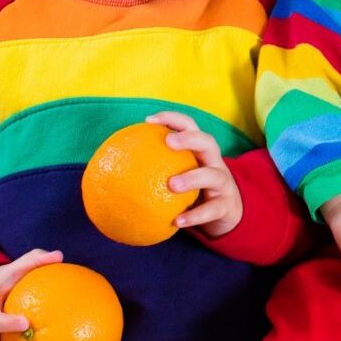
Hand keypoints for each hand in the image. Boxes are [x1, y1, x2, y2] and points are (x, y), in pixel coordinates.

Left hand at [147, 110, 242, 238]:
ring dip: (193, 177)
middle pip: (208, 142)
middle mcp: (215, 162)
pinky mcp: (226, 206)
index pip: (189, 126)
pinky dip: (195, 215)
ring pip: (213, 175)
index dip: (172, 118)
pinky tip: (177, 221)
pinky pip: (211, 210)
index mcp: (200, 151)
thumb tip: (112, 168)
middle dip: (189, 138)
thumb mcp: (180, 174)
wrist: (228, 213)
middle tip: (169, 142)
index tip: (149, 121)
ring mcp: (223, 183)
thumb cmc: (195, 189)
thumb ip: (155, 168)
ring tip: (172, 185)